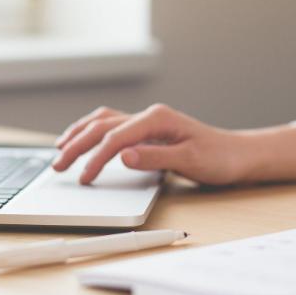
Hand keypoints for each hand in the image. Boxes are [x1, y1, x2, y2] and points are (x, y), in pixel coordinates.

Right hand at [52, 104, 247, 184]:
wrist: (237, 155)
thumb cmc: (219, 158)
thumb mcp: (190, 161)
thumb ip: (155, 158)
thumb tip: (122, 156)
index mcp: (157, 119)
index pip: (115, 138)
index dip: (96, 159)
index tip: (84, 179)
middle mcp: (149, 116)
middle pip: (102, 126)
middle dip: (76, 145)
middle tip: (57, 166)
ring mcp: (147, 122)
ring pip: (103, 121)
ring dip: (79, 134)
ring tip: (59, 149)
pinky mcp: (147, 131)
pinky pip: (112, 126)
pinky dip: (92, 132)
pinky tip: (83, 140)